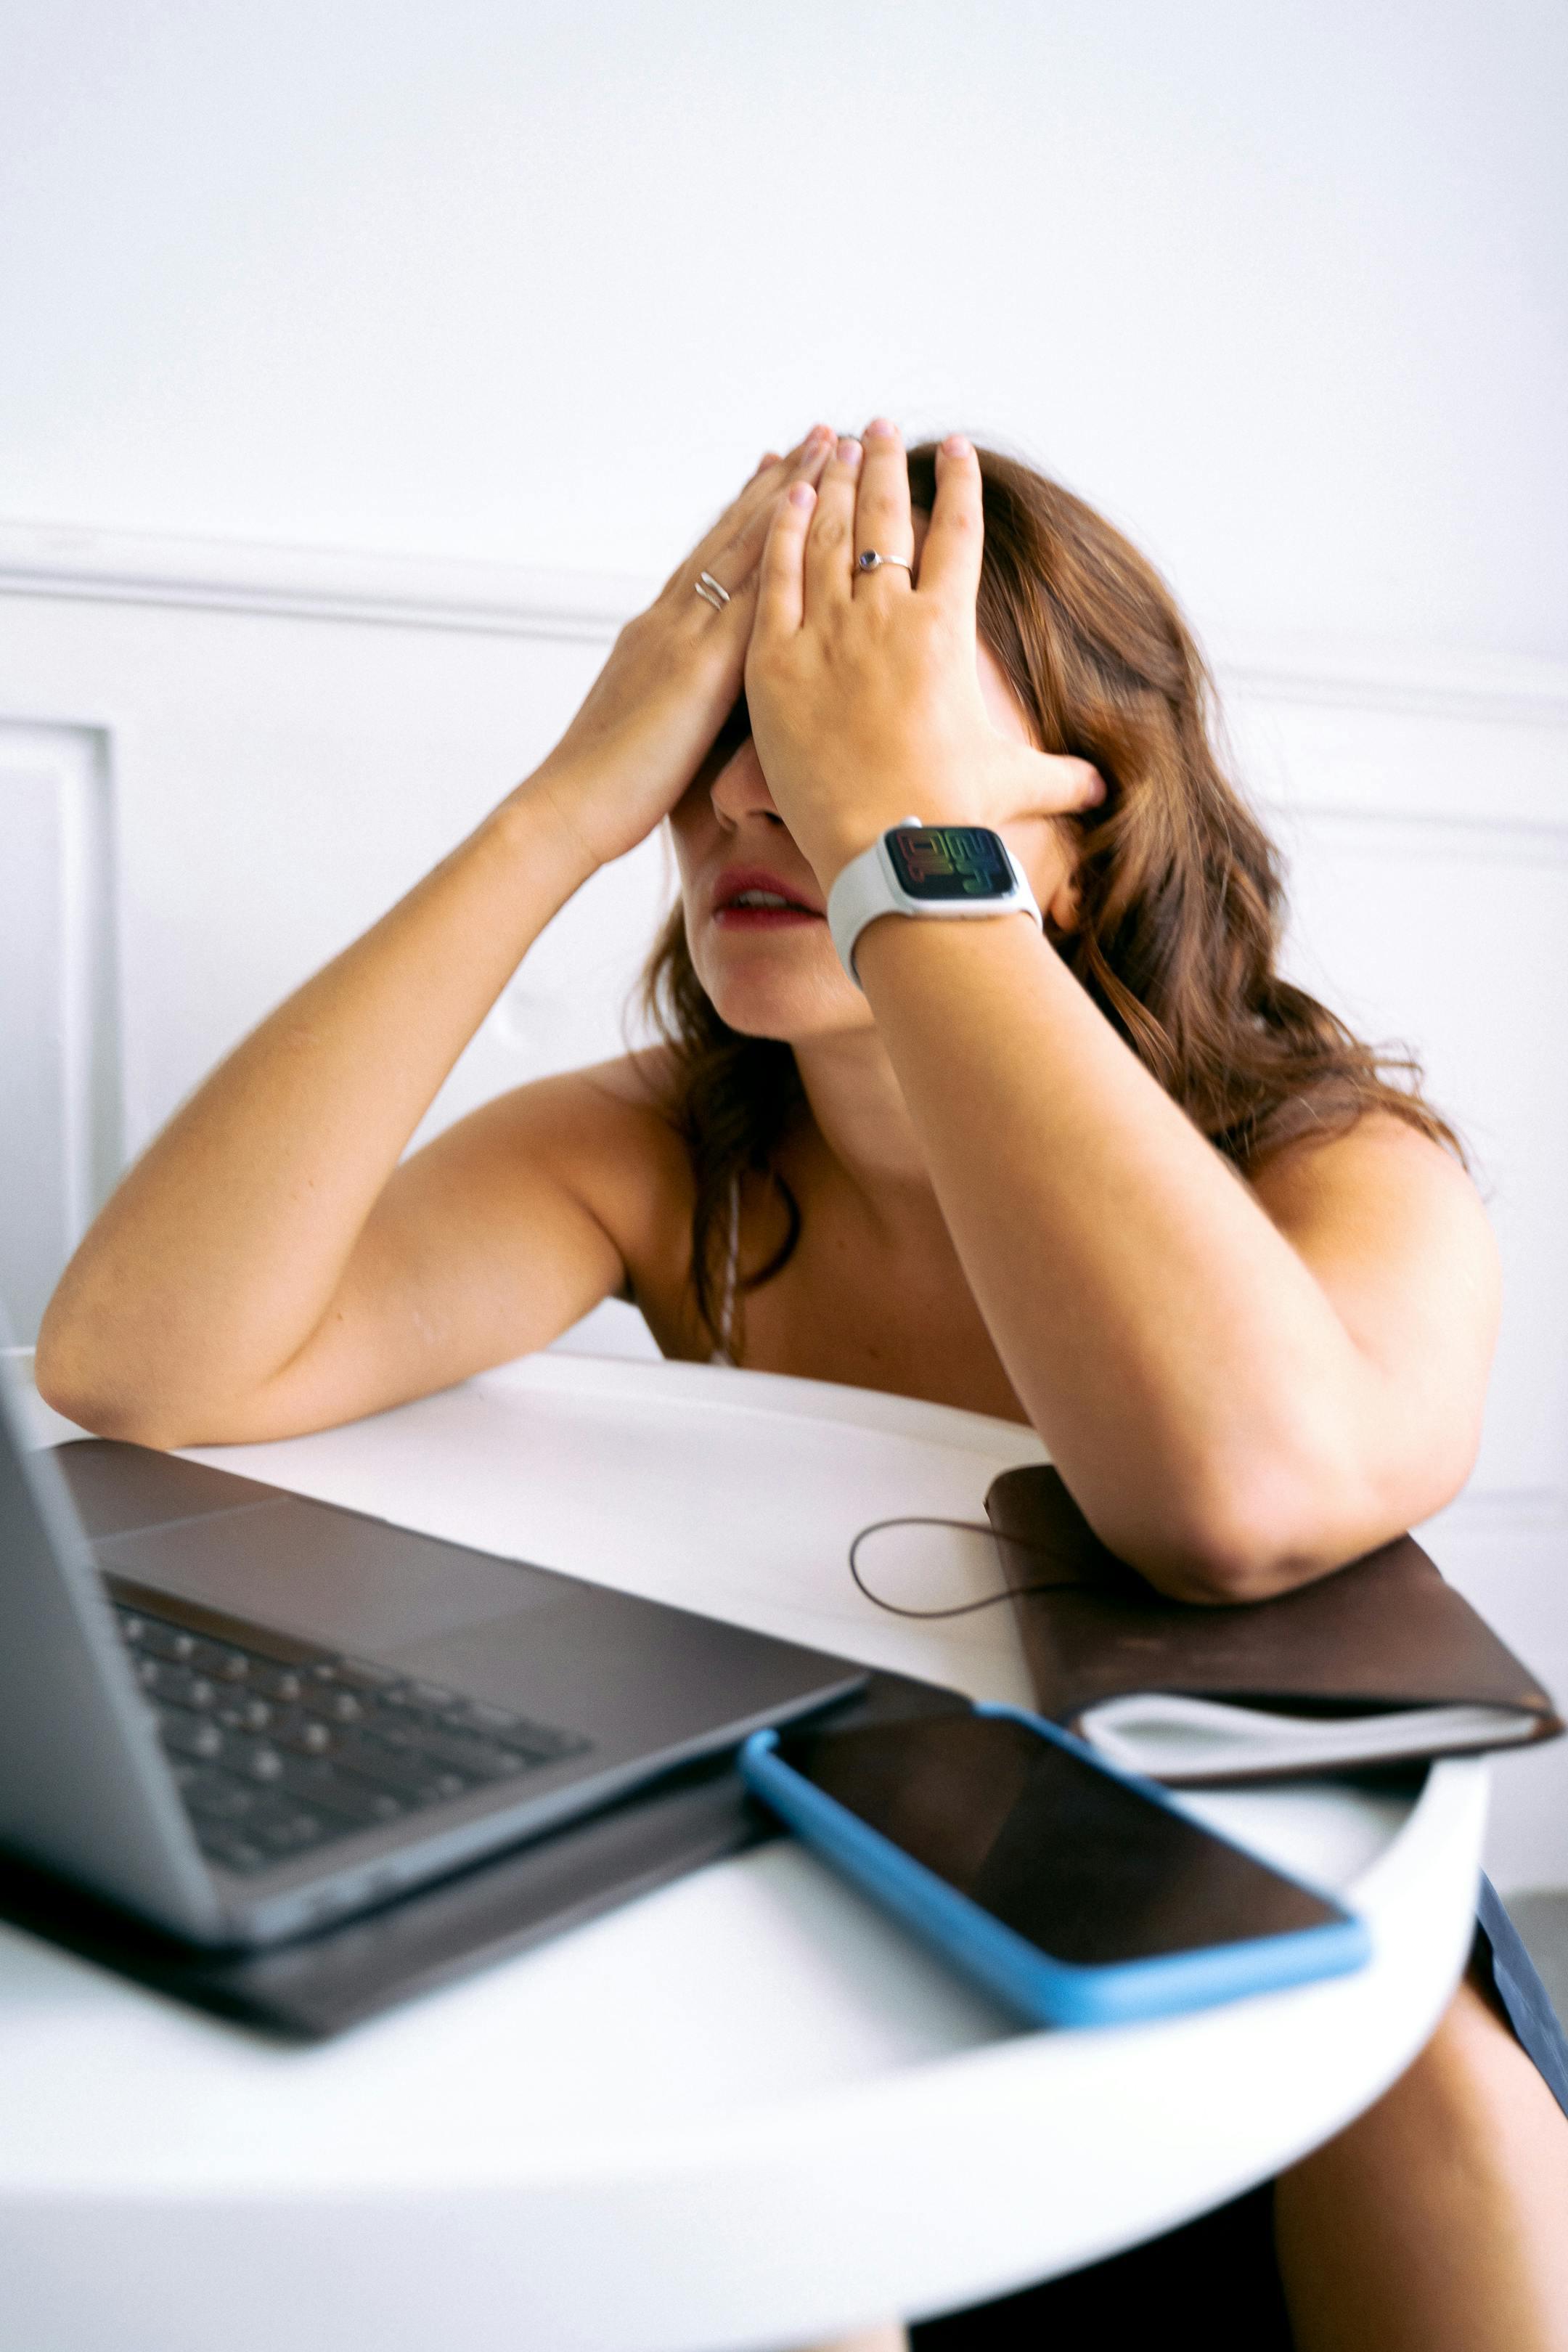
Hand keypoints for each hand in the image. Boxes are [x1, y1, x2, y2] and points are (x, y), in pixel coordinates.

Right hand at [530, 427, 834, 867]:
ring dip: (793, 493)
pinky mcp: (699, 664)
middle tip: (822, 435)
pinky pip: (751, 590)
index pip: (711, 562)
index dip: (749, 514)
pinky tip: (813, 513)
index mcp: (658, 638)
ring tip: (831, 445)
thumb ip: (682, 704)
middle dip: (781, 484)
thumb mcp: (652, 732)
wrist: (569, 808)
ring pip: (747, 546)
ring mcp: (683, 636)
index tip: (782, 472)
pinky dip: (781, 546)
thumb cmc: (609, 793)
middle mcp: (670, 621)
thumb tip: (704, 707)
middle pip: (734, 536)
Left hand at [744, 422, 1102, 887]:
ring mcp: (828, 634)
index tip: (956, 451)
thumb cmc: (955, 817)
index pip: (958, 537)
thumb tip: (1101, 788)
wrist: (891, 849)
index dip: (959, 487)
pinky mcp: (775, 662)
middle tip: (881, 426)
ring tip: (832, 445)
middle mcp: (888, 616)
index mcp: (946, 632)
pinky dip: (782, 531)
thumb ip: (1056, 775)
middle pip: (886, 516)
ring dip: (831, 482)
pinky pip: (775, 579)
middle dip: (884, 463)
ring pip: (827, 534)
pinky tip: (787, 495)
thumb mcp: (1014, 784)